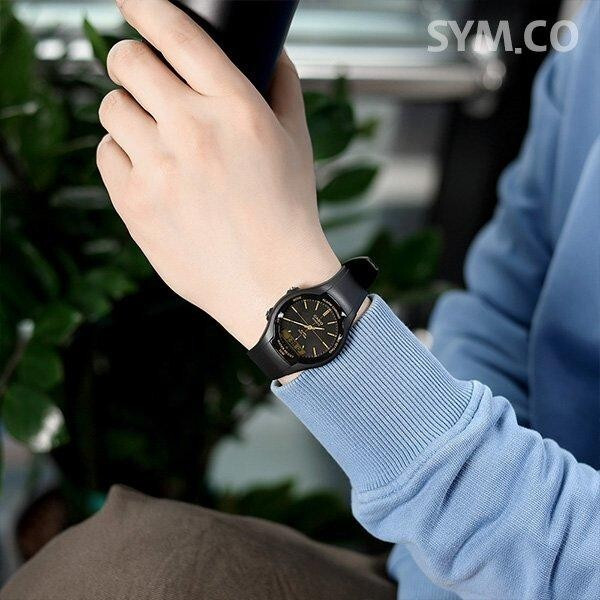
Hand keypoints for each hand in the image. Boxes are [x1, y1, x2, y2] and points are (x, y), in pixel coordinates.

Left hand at [97, 0, 339, 348]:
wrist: (271, 283)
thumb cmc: (286, 215)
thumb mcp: (297, 144)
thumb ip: (282, 86)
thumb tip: (268, 52)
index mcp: (235, 109)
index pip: (174, 32)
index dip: (143, 7)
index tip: (132, 3)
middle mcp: (192, 131)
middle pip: (126, 61)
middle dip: (131, 61)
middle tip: (142, 77)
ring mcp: (158, 168)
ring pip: (111, 107)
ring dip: (129, 112)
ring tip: (154, 136)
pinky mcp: (134, 203)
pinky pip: (107, 153)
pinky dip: (123, 154)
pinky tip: (151, 171)